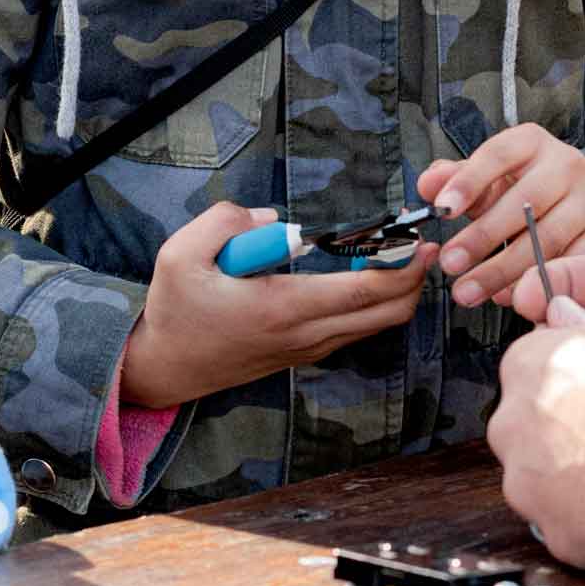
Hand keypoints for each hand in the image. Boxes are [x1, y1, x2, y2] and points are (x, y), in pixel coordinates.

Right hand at [117, 203, 435, 409]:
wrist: (163, 368)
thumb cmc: (174, 310)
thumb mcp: (180, 254)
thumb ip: (226, 222)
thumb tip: (272, 217)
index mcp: (282, 308)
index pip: (361, 292)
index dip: (401, 268)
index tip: (420, 240)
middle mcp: (304, 334)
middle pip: (386, 313)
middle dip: (413, 278)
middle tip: (419, 240)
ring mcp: (307, 347)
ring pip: (376, 324)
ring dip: (396, 291)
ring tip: (398, 249)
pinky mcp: (303, 352)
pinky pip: (356, 329)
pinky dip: (374, 304)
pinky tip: (369, 274)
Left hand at [417, 126, 584, 309]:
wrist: (570, 201)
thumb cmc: (516, 188)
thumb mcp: (484, 178)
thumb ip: (453, 179)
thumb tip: (428, 186)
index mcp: (531, 143)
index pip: (498, 154)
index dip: (469, 181)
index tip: (442, 209)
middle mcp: (567, 165)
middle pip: (525, 202)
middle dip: (483, 237)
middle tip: (450, 264)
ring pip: (547, 240)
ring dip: (504, 271)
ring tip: (470, 291)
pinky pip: (571, 266)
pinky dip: (539, 285)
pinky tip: (510, 296)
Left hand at [490, 318, 584, 574]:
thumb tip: (563, 314)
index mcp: (529, 363)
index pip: (532, 374)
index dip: (574, 388)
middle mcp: (513, 422)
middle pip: (528, 431)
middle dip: (565, 438)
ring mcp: (530, 485)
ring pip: (543, 486)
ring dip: (575, 486)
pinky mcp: (558, 536)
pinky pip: (572, 531)